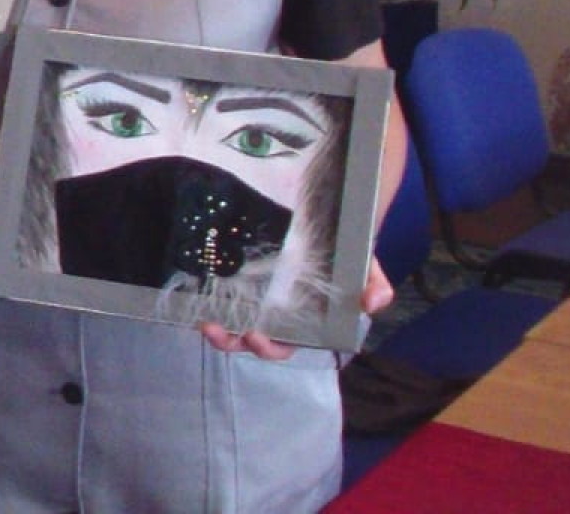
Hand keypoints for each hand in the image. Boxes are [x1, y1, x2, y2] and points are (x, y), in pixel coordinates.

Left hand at [197, 257, 397, 359]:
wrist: (330, 221)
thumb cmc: (346, 252)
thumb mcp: (365, 265)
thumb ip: (373, 283)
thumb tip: (374, 302)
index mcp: (303, 319)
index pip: (284, 343)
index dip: (270, 348)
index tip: (257, 337)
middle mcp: (276, 313)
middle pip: (250, 338)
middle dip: (233, 342)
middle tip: (219, 332)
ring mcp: (255, 296)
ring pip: (231, 323)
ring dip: (217, 330)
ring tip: (205, 323)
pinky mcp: (240, 277)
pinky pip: (221, 296)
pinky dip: (207, 301)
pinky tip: (195, 299)